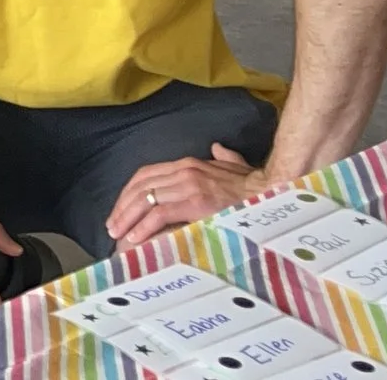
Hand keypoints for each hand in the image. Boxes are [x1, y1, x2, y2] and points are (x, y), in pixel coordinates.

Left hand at [105, 143, 268, 247]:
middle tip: (112, 225)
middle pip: (141, 187)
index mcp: (188, 163)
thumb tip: (217, 148)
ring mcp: (189, 185)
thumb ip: (223, 158)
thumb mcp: (236, 167)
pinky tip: (135, 237)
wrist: (275, 191)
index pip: (146, 175)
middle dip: (122, 207)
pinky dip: (144, 225)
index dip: (129, 193)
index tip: (120, 209)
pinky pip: (161, 213)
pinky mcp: (196, 202)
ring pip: (146, 199)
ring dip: (127, 218)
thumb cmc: (256, 187)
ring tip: (118, 234)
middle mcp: (184, 170)